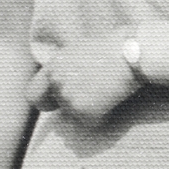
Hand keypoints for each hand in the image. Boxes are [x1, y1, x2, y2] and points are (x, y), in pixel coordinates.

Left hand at [25, 34, 139, 123]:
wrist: (135, 54)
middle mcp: (56, 82)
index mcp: (53, 65)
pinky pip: (91, 121)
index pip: (33, 94)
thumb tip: (65, 79)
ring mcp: (68, 98)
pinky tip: (114, 99)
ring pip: (75, 114)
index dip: (45, 100)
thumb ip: (67, 65)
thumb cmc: (116, 46)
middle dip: (72, 104)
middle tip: (90, 98)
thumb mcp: (83, 48)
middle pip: (57, 106)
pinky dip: (102, 116)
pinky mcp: (84, 111)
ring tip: (108, 92)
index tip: (54, 104)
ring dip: (90, 108)